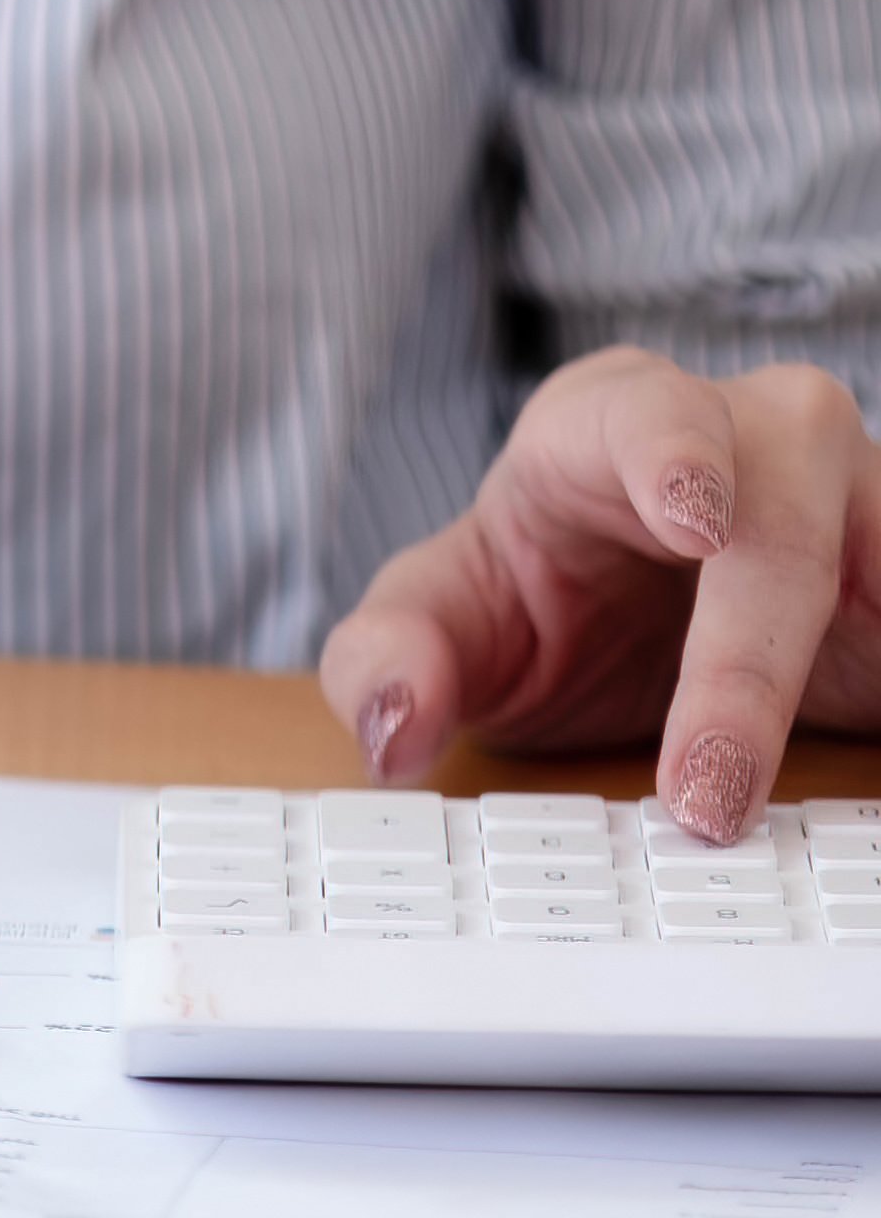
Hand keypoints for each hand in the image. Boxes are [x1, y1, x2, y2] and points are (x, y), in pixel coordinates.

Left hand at [318, 347, 880, 839]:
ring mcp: (857, 503)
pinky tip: (858, 739)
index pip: (650, 416)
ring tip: (759, 801)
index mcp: (618, 418)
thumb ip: (387, 660)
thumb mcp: (448, 623)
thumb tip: (394, 726)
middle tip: (705, 791)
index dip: (674, 461)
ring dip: (844, 681)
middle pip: (779, 534)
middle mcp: (759, 439)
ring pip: (871, 582)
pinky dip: (880, 698)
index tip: (693, 522)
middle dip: (745, 667)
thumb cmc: (548, 595)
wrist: (642, 628)